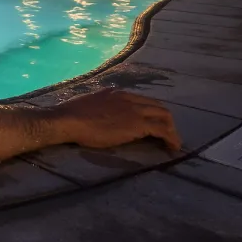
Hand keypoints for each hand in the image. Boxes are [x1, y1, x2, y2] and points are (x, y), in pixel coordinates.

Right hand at [52, 90, 180, 151]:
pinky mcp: (137, 125)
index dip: (150, 112)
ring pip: (164, 115)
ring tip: (172, 142)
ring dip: (171, 129)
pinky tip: (173, 147)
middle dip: (165, 120)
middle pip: (157, 105)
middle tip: (165, 134)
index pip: (141, 100)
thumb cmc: (70, 116)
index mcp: (116, 94)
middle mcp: (128, 98)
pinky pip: (162, 130)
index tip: (151, 123)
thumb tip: (98, 115)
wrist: (68, 120)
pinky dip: (171, 138)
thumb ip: (99, 108)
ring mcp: (134, 111)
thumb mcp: (88, 105)